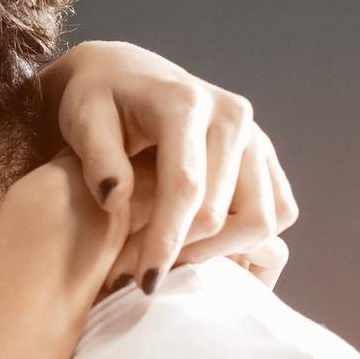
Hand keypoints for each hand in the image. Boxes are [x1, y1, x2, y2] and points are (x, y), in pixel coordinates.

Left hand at [37, 41, 298, 292]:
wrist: (126, 75)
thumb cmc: (96, 101)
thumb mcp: (81, 120)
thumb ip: (98, 158)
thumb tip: (116, 199)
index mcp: (185, 105)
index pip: (186, 186)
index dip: (167, 240)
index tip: (143, 283)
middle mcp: (233, 117)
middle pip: (230, 212)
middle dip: (187, 254)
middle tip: (140, 277)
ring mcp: (257, 137)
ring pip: (264, 219)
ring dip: (220, 253)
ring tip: (168, 264)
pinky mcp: (265, 156)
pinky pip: (278, 212)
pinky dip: (245, 241)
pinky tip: (198, 249)